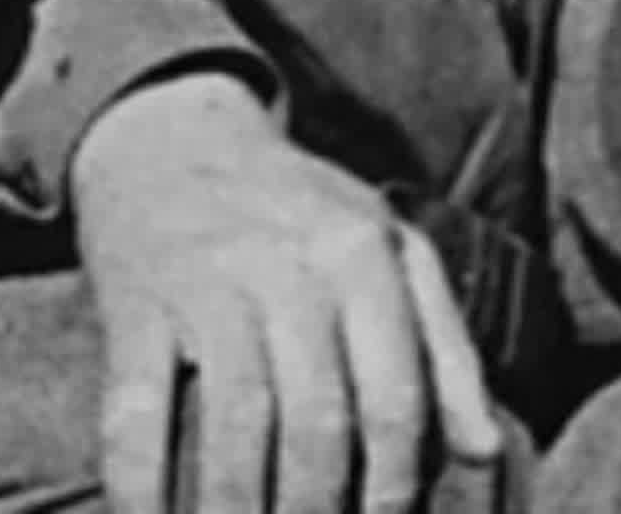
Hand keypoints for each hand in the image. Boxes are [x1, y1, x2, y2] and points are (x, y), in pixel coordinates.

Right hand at [67, 74, 498, 513]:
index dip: (395, 485)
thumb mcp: (391, 253)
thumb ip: (445, 347)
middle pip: (318, 422)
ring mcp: (207, 286)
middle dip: (319, 513)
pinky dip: (141, 483)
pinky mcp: (136, 306)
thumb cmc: (300, 217)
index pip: (395, 396)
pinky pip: (136, 412)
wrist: (175, 143)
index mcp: (365, 256)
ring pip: (235, 426)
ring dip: (241, 512)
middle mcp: (290, 268)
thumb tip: (485, 452)